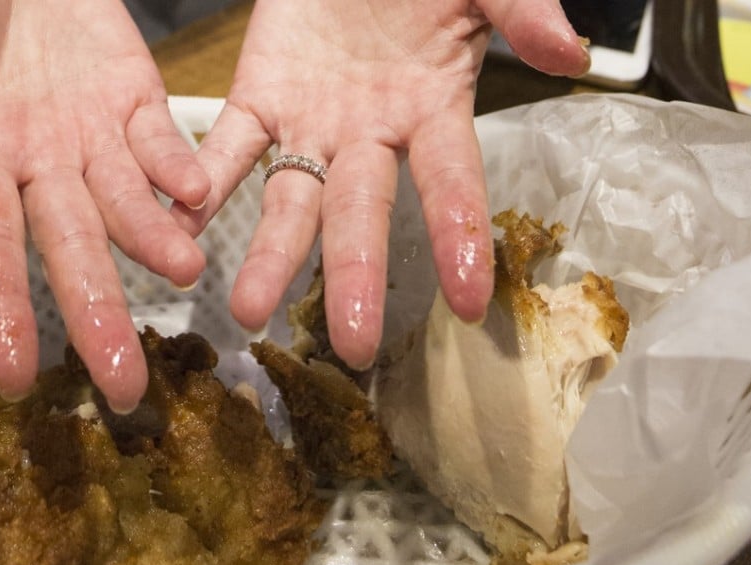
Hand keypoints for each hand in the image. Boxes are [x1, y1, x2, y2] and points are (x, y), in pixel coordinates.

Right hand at [0, 0, 210, 411]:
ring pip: (126, 206)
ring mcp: (93, 139)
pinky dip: (178, 170)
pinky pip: (161, 144)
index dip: (1, 310)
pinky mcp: (137, 103)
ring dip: (152, 241)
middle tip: (125, 387)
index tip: (17, 377)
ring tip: (181, 271)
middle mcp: (39, 167)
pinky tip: (194, 199)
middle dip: (96, 315)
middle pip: (70, 251)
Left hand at [174, 0, 588, 369]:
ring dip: (271, 255)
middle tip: (352, 344)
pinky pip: (226, 147)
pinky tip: (180, 229)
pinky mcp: (259, 97)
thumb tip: (570, 53)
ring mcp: (310, 123)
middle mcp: (369, 137)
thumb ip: (520, 9)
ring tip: (248, 309)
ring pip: (289, 200)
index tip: (469, 304)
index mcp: (431, 110)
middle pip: (362, 215)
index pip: (451, 185)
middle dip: (355, 275)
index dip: (460, 237)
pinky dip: (202, 187)